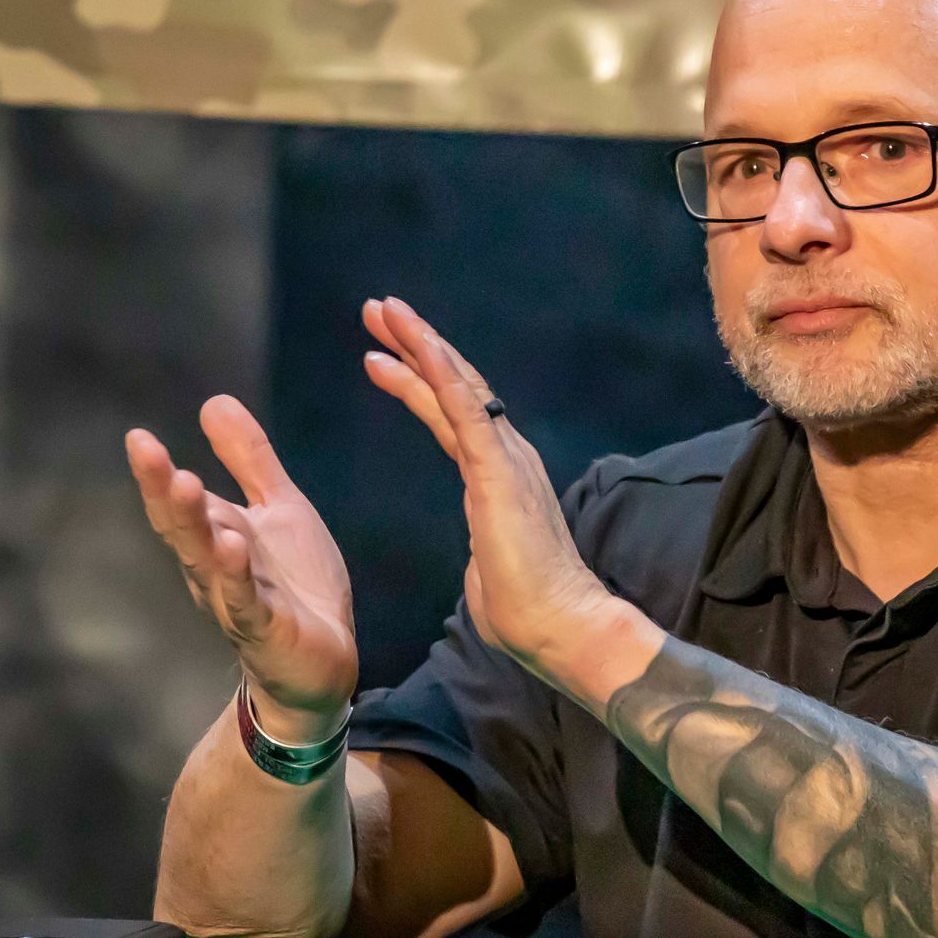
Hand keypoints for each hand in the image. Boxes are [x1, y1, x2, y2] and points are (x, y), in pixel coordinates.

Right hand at [126, 397, 356, 741]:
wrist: (322, 660)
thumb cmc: (295, 584)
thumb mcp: (279, 509)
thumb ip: (249, 460)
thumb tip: (213, 401)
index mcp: (216, 537)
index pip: (178, 504)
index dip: (156, 474)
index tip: (138, 436)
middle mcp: (214, 570)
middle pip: (183, 528)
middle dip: (164, 491)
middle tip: (147, 452)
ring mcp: (237, 601)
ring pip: (207, 561)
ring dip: (195, 525)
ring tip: (184, 484)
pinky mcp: (267, 629)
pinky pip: (246, 601)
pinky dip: (236, 575)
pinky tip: (231, 546)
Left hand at [361, 297, 613, 666]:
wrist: (559, 628)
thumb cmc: (526, 612)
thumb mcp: (490, 567)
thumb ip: (484, 549)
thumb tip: (481, 560)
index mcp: (500, 477)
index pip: (455, 415)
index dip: (419, 380)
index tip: (384, 356)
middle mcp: (507, 456)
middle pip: (455, 386)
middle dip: (414, 345)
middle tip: (379, 310)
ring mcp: (505, 458)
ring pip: (457, 384)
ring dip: (419, 343)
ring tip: (384, 310)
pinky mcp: (498, 469)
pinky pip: (464, 406)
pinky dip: (438, 368)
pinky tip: (414, 340)